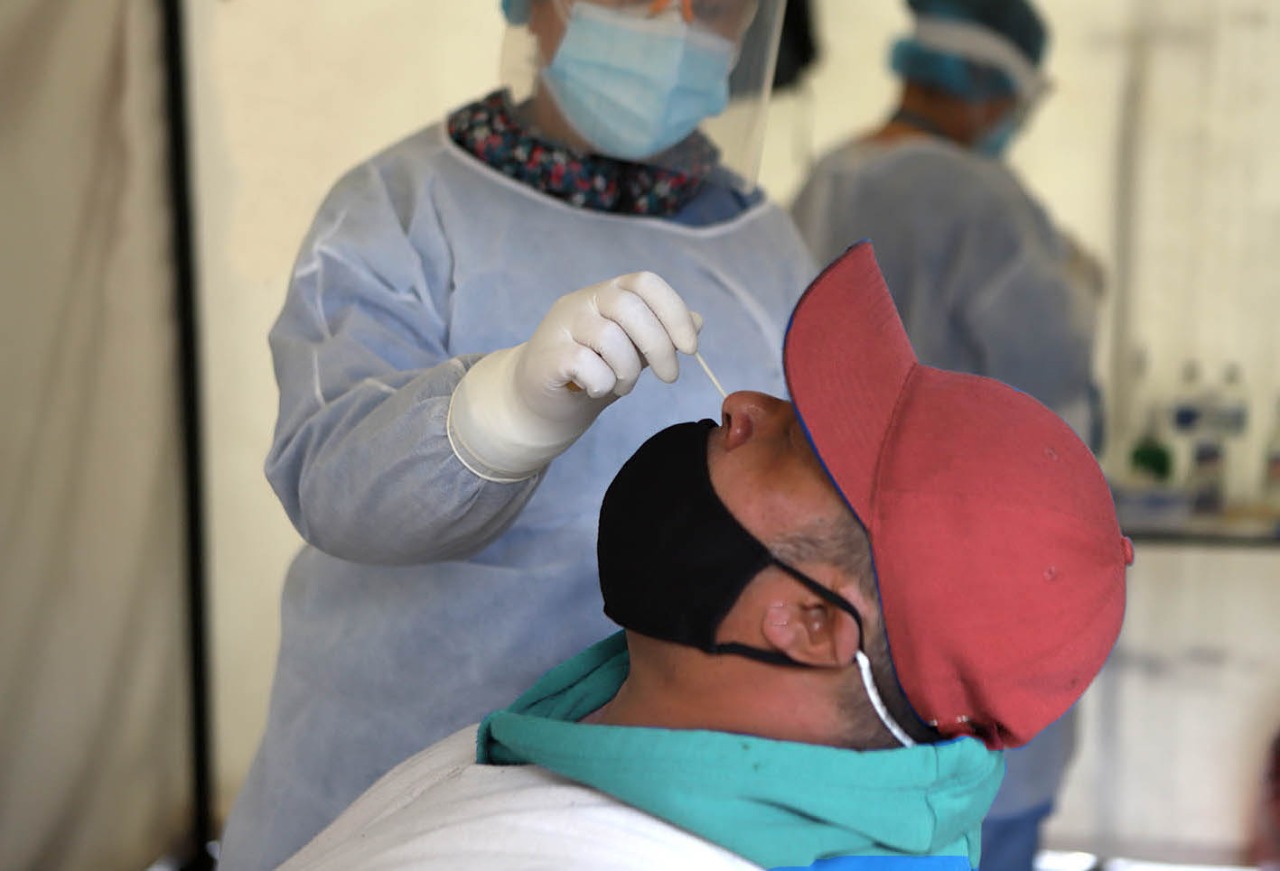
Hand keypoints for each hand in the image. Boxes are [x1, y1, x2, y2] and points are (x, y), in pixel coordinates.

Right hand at [448, 272, 700, 480]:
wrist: (541, 401)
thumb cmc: (593, 372)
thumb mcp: (635, 352)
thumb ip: (662, 334)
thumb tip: (697, 322)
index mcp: (608, 292)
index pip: (645, 282)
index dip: (673, 312)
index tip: (690, 348)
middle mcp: (584, 300)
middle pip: (629, 307)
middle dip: (659, 346)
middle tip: (669, 377)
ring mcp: (562, 325)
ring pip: (609, 338)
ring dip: (628, 371)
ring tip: (624, 385)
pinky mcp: (547, 355)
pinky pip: (586, 364)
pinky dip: (602, 383)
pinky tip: (596, 389)